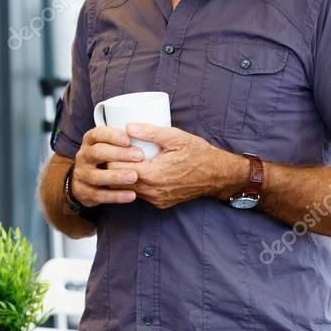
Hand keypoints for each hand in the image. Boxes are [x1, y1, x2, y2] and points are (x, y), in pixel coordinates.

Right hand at [71, 126, 144, 206]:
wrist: (85, 182)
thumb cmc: (105, 159)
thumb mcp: (109, 145)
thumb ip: (122, 140)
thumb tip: (143, 131)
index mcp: (90, 141)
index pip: (98, 134)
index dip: (113, 135)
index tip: (129, 139)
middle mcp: (84, 156)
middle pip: (97, 152)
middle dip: (118, 154)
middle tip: (139, 156)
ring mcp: (82, 174)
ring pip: (96, 175)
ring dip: (116, 176)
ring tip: (134, 176)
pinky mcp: (84, 191)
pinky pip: (99, 195)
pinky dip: (116, 196)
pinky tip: (131, 195)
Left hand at [107, 123, 247, 209]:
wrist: (218, 174)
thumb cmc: (197, 153)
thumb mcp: (175, 137)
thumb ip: (150, 132)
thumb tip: (127, 127)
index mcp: (153, 174)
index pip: (118, 168)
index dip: (112, 156)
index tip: (113, 146)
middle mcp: (153, 191)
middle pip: (119, 181)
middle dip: (115, 166)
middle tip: (116, 152)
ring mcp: (157, 199)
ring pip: (129, 190)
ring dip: (125, 176)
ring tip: (127, 160)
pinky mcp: (161, 203)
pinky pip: (141, 194)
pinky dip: (137, 183)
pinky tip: (141, 170)